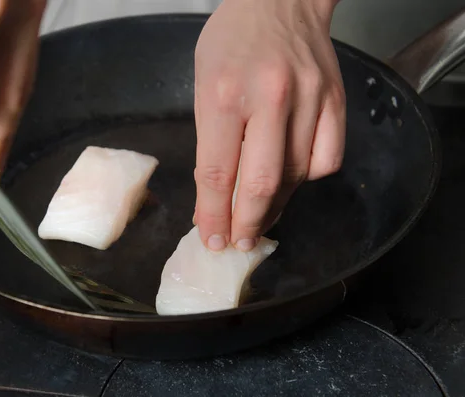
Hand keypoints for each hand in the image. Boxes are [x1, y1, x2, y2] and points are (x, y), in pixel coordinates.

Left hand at [193, 0, 345, 251]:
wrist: (280, 0)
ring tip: (260, 218)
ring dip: (275, 207)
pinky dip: (308, 179)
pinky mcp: (335, 100)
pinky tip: (291, 179)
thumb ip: (210, 142)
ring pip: (295, 176)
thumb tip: (215, 197)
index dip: (213, 216)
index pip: (216, 173)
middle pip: (260, 184)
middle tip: (240, 242)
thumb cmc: (232, 42)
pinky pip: (327, 160)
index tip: (212, 240)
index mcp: (224, 95)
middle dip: (247, 224)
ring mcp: (309, 99)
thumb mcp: (202, 85)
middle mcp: (270, 99)